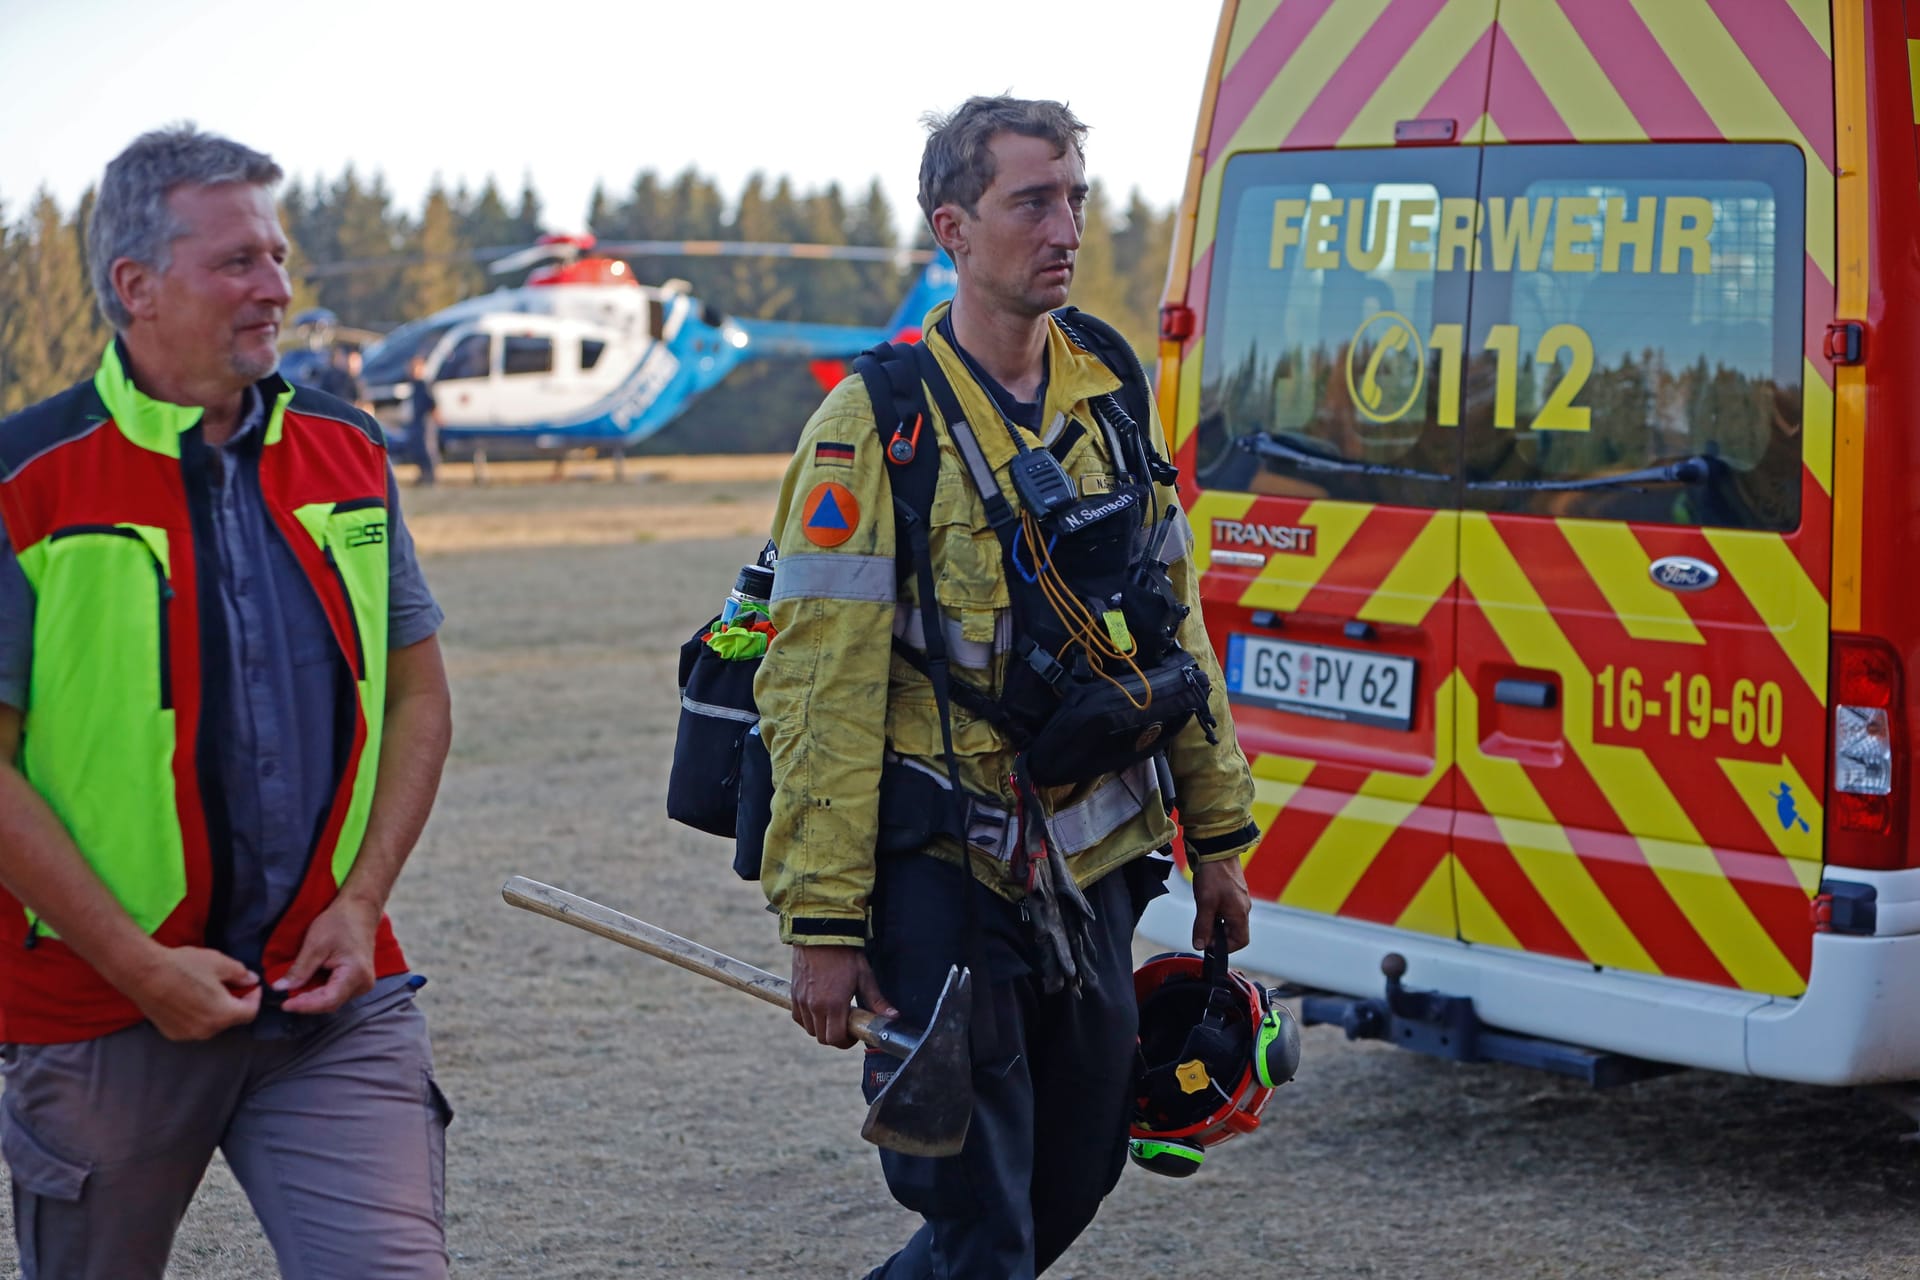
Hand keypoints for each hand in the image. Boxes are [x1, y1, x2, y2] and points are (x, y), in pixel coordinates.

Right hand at [130, 945, 261, 1040]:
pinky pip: (194, 1026)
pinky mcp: (171, 1033)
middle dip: (235, 1003)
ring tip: (208, 990)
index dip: (254, 998)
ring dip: (216, 1010)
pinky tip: (189, 999)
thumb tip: (251, 981)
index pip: (250, 1013)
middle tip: (230, 985)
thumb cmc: (183, 966)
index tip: (251, 986)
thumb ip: (240, 974)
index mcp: (223, 1015)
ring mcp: (187, 1035)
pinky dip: (198, 1015)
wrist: (143, 974)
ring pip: (211, 1024)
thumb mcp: (219, 963)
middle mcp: (207, 1031)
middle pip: (231, 1019)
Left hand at [273, 895, 379, 1014]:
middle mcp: (363, 983)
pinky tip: (308, 985)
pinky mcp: (359, 980)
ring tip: (294, 991)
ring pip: (333, 999)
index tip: (284, 1004)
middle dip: (307, 1002)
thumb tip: (279, 988)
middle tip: (285, 998)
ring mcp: (363, 983)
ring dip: (313, 998)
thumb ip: (299, 970)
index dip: (305, 1005)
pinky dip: (320, 991)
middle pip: (331, 1003)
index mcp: (355, 973)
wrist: (360, 910)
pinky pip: (337, 992)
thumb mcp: (315, 944)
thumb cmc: (340, 922)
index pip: (328, 1000)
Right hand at [790, 944, 897, 1048]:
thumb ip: (876, 1001)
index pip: (836, 1039)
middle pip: (822, 1038)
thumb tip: (893, 1017)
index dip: (846, 1042)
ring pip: (810, 1029)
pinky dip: (807, 1020)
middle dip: (835, 1036)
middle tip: (845, 1025)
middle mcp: (815, 1006)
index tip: (853, 1034)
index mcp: (834, 1004)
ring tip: (833, 1016)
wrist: (821, 934)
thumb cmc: (845, 955)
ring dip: (821, 1028)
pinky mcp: (794, 994)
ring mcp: (802, 1001)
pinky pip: (798, 1017)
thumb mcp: (864, 977)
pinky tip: (818, 1010)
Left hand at [1191, 854, 1251, 951]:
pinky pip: (1226, 908)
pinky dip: (1216, 912)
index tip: (1208, 943)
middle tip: (1201, 929)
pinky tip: (1205, 903)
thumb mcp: (1205, 903)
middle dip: (1217, 934)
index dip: (1225, 947)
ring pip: (1229, 920)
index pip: (1240, 941)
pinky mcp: (1233, 891)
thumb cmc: (1213, 874)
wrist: (1216, 848)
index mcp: (1241, 913)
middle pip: (1234, 932)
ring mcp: (1239, 899)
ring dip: (1215, 922)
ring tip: (1202, 913)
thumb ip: (1203, 926)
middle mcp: (1243, 907)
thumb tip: (1200, 946)